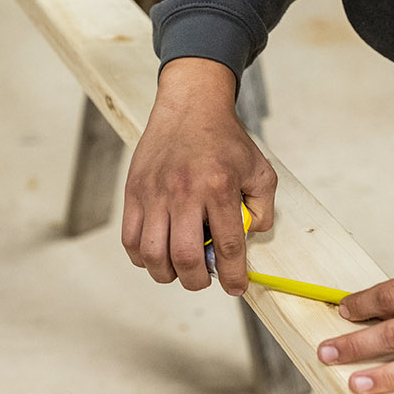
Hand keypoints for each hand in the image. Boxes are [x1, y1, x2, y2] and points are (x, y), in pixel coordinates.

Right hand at [122, 58, 276, 294]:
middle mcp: (184, 192)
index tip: (237, 287)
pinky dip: (141, 258)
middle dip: (197, 281)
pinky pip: (130, 239)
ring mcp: (155, 193)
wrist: (190, 106)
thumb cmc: (224, 138)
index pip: (227, 245)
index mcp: (219, 187)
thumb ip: (263, 206)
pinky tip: (156, 255)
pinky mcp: (134, 191)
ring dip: (167, 274)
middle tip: (203, 279)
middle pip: (185, 258)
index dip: (234, 275)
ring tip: (178, 270)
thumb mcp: (259, 168)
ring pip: (153, 254)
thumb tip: (252, 236)